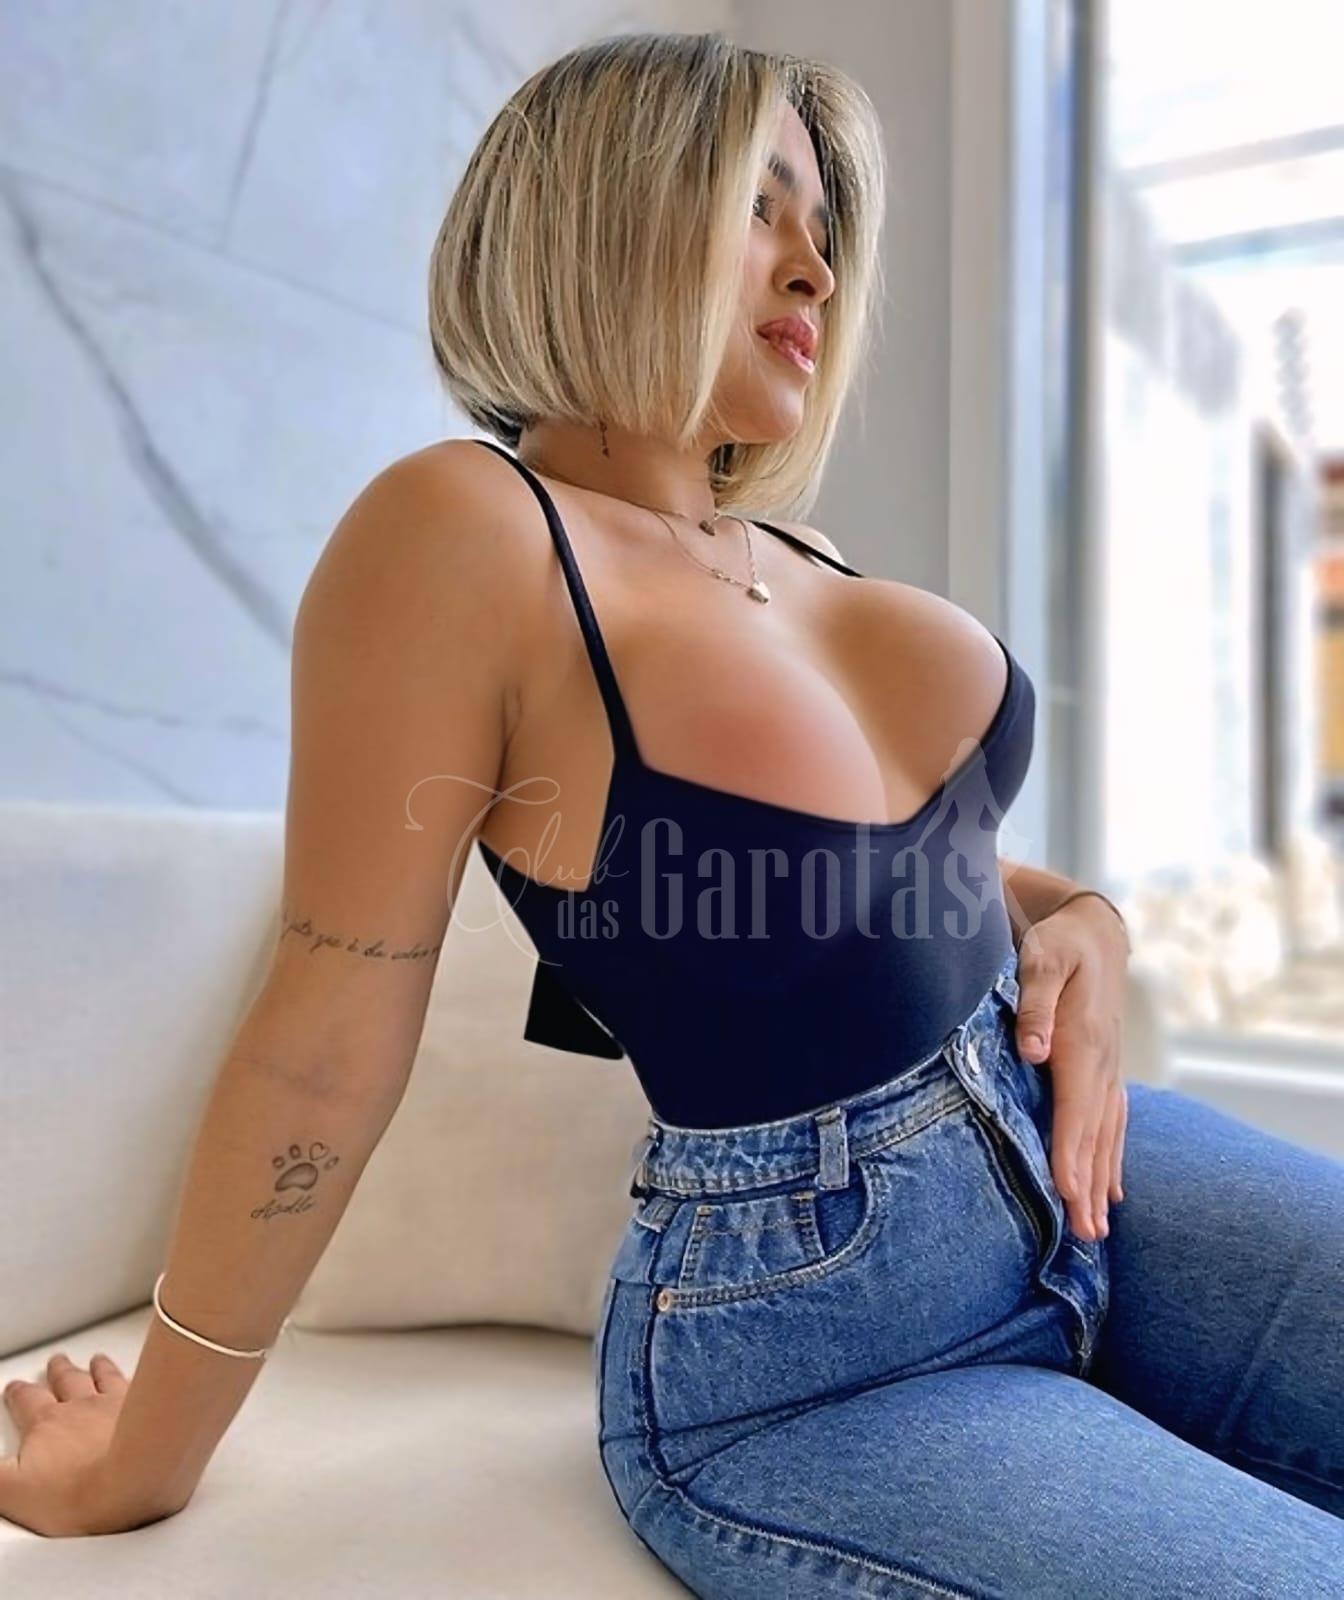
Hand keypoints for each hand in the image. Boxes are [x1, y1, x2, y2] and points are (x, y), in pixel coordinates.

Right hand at [0, 1350, 169, 1536]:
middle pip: (67, 1381)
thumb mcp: (12, 1492)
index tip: (16, 1388)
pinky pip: (140, 1381)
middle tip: (57, 1361)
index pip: (27, 1402)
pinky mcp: (147, 1408)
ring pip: (104, 1377)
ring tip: (97, 1360)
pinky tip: (145, 1369)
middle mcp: (82, 1406)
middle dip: (59, 1372)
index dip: (19, 1394)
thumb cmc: (79, 1492)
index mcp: (46, 1424)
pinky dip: (137, 1373)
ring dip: (97, 1368)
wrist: (134, 1480)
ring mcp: (116, 1404)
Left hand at [1013, 898, 1129, 1241]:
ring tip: (1098, 1229)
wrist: (1095, 929)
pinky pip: (1111, 1121)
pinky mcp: (1106, 1068)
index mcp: (1084, 1041)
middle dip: (1089, 1186)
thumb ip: (1035, 1002)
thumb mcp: (1041, 959)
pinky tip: (1111, 1189)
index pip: (1076, 1109)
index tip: (1067, 1195)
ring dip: (1102, 1181)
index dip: (1071, 1154)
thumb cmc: (1059, 943)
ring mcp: (1109, 1067)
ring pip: (1107, 1134)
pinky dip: (1111, 1157)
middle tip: (1086, 1235)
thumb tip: (1033, 1050)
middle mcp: (1103, 1062)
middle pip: (1095, 1133)